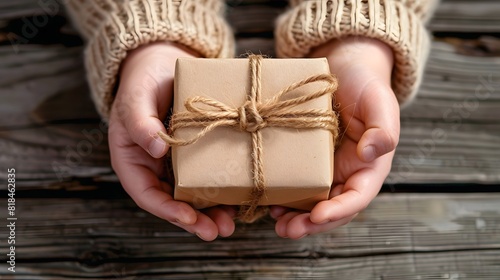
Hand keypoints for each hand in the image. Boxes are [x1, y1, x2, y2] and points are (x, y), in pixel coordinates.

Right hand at [108, 42, 235, 240]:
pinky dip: (221, 190)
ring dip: (210, 212)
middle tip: (216, 231)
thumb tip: (156, 148)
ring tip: (230, 224)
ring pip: (191, 195)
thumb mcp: (136, 96)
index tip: (188, 218)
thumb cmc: (144, 81)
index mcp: (132, 159)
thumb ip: (140, 121)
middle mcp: (154, 167)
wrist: (165, 67)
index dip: (166, 209)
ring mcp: (176, 164)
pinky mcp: (197, 156)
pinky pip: (207, 177)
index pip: (146, 193)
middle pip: (172, 202)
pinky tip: (238, 198)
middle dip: (194, 220)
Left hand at [271, 37, 399, 238]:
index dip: (339, 210)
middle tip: (288, 230)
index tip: (317, 216)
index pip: (358, 196)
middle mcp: (348, 172)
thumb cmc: (365, 84)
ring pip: (313, 202)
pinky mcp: (307, 161)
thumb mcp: (378, 100)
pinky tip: (269, 202)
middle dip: (312, 224)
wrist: (344, 70)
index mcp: (370, 165)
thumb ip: (383, 127)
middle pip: (332, 208)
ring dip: (296, 217)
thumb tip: (370, 153)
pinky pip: (297, 185)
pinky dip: (285, 197)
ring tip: (277, 223)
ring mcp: (326, 169)